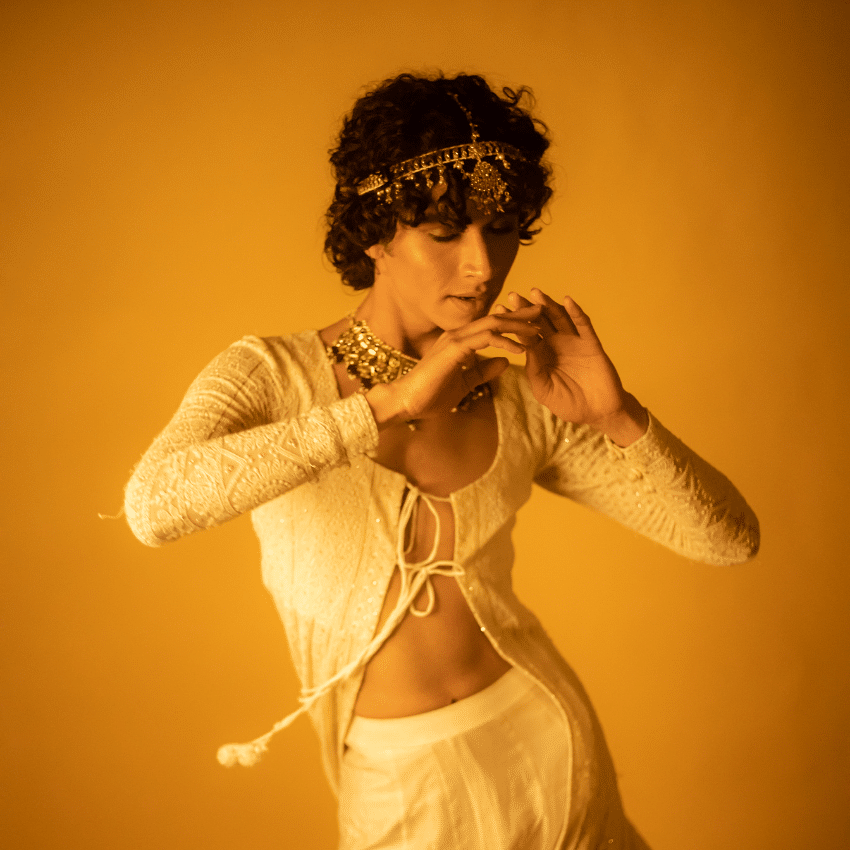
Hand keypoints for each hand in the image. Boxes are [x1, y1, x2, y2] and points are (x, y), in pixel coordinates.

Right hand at [366, 305, 543, 424]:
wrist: (407, 402)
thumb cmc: (431, 395)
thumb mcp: (466, 383)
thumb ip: (484, 371)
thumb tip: (506, 362)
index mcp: (461, 341)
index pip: (492, 326)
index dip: (514, 322)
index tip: (534, 323)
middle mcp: (459, 335)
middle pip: (496, 319)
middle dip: (520, 315)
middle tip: (542, 311)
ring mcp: (456, 339)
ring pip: (493, 324)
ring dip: (517, 326)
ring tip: (538, 330)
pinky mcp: (455, 349)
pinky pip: (486, 339)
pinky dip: (506, 342)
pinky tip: (521, 349)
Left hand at [495, 289, 647, 444]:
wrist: (597, 413)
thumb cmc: (568, 403)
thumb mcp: (544, 390)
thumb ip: (533, 371)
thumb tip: (523, 349)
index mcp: (542, 354)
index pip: (525, 334)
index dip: (512, 323)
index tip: (498, 310)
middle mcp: (556, 344)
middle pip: (539, 321)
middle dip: (526, 308)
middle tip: (513, 296)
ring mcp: (574, 342)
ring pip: (559, 318)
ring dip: (548, 305)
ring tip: (535, 293)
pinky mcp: (591, 344)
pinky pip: (583, 325)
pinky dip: (576, 312)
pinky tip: (567, 301)